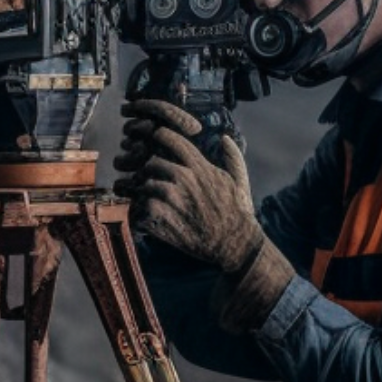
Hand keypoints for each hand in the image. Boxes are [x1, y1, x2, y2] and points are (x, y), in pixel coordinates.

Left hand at [114, 103, 261, 272]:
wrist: (234, 245)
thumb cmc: (239, 214)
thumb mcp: (241, 182)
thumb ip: (233, 157)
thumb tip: (225, 138)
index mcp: (201, 169)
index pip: (173, 140)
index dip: (160, 136)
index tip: (154, 139)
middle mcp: (184, 180)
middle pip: (152, 162)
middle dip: (149, 170)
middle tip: (148, 178)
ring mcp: (171, 199)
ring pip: (144, 185)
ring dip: (143, 192)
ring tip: (146, 200)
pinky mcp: (161, 219)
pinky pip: (140, 207)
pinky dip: (141, 212)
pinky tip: (147, 217)